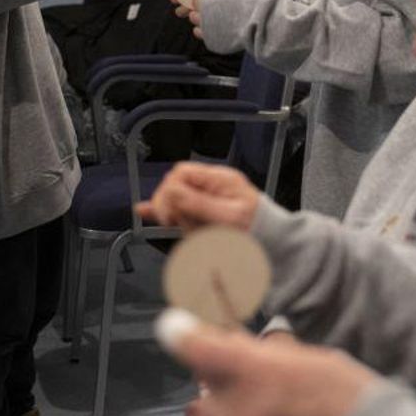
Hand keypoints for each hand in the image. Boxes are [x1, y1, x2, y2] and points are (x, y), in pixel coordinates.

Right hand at [135, 161, 261, 230]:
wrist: (272, 242)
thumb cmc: (257, 229)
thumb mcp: (230, 217)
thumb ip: (200, 204)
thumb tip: (171, 192)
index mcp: (219, 179)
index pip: (181, 173)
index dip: (168, 191)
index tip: (169, 214)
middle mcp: (210, 185)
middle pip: (174, 186)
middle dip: (170, 205)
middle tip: (173, 223)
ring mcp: (206, 198)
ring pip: (176, 202)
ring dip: (178, 218)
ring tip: (193, 232)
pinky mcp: (202, 212)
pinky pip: (179, 209)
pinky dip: (165, 211)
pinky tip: (144, 211)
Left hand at [164, 322, 376, 415]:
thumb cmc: (353, 400)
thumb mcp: (313, 360)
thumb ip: (267, 356)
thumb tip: (234, 344)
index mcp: (261, 374)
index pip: (201, 349)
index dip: (183, 334)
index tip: (176, 326)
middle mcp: (244, 414)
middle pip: (201, 393)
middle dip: (216, 384)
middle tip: (244, 377)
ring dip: (222, 412)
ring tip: (253, 407)